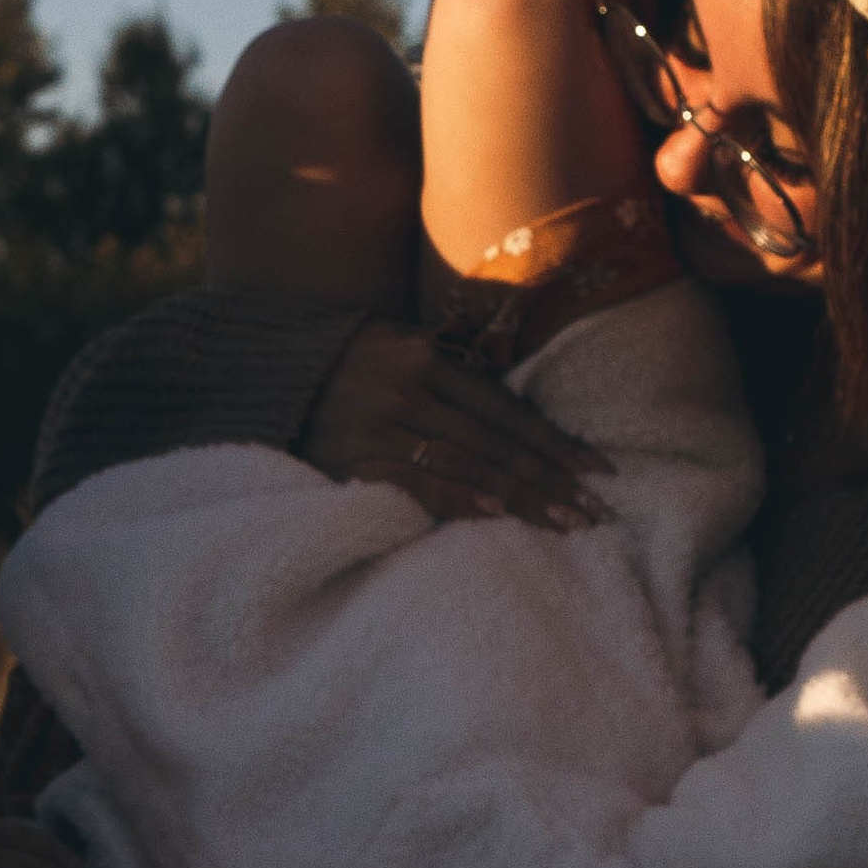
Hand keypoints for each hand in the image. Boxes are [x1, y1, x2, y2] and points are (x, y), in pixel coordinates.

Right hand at [300, 320, 609, 527]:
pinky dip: (461, 501)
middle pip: (495, 443)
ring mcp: (380, 428)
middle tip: (593, 510)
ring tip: (561, 522)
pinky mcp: (355, 461)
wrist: (270, 377)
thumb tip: (517, 413)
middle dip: (550, 479)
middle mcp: (408, 392)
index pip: (506, 409)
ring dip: (520, 498)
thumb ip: (454, 370)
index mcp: (426, 359)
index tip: (597, 469)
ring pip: (466, 466)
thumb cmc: (352, 364)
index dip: (555, 441)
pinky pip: (419, 485)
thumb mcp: (402, 345)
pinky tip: (498, 516)